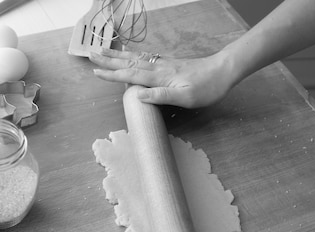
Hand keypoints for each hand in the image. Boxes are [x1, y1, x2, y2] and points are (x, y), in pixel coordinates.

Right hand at [89, 49, 235, 107]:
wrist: (223, 71)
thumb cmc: (207, 87)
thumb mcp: (186, 97)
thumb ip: (161, 96)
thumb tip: (138, 95)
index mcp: (160, 77)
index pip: (131, 75)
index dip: (112, 75)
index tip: (96, 73)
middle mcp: (159, 68)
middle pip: (129, 63)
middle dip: (109, 60)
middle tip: (91, 55)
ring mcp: (164, 65)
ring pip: (136, 59)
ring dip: (118, 56)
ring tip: (104, 51)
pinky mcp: (170, 64)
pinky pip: (145, 58)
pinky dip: (133, 56)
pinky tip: (131, 55)